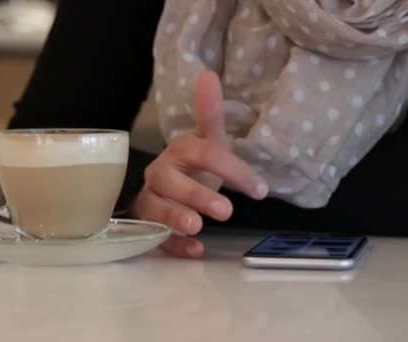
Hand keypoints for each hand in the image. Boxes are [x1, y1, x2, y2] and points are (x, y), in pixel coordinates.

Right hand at [130, 71, 268, 257]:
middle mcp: (161, 174)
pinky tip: (195, 250)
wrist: (161, 188)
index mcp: (180, 152)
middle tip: (227, 211)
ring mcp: (151, 200)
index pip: (204, 154)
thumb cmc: (190, 166)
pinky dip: (174, 245)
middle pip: (172, 182)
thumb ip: (210, 113)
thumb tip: (209, 74)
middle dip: (197, 194)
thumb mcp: (205, 141)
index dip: (231, 170)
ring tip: (197, 227)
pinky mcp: (148, 225)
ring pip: (156, 208)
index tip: (260, 190)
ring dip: (176, 218)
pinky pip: (156, 236)